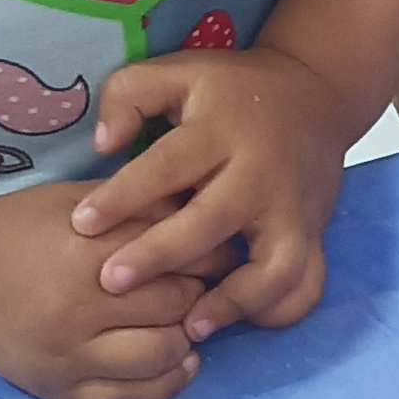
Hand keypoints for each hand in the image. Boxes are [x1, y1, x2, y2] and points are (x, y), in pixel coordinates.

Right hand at [0, 177, 211, 398]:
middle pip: (177, 305)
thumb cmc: (19, 228)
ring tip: (190, 322)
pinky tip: (180, 362)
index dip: (209, 253)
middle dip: (202, 293)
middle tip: (208, 284)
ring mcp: (67, 356)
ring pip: (161, 356)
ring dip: (187, 338)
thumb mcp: (78, 204)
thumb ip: (138, 210)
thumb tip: (205, 216)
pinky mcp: (58, 390)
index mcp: (85, 252)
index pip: (178, 256)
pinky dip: (165, 385)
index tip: (217, 250)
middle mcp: (78, 309)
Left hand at [67, 39, 348, 339]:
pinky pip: (308, 282)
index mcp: (220, 131)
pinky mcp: (315, 233)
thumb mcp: (178, 72)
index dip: (124, 195)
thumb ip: (129, 96)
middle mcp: (261, 173)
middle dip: (163, 255)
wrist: (315, 95)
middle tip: (113, 282)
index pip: (167, 165)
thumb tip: (102, 144)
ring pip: (275, 265)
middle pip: (214, 220)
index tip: (82, 224)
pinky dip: (282, 310)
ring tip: (189, 327)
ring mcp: (294, 209)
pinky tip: (243, 324)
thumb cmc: (229, 91)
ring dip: (235, 301)